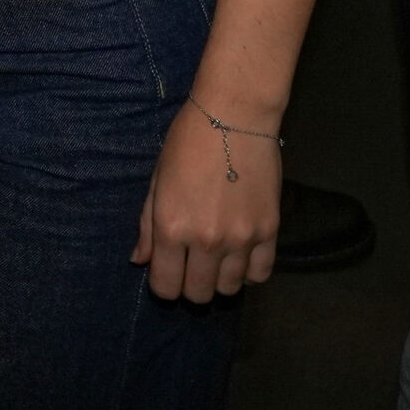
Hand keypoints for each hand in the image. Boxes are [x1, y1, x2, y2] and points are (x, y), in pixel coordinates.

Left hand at [133, 99, 281, 300]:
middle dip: (190, 285)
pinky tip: (241, 255)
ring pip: (230, 289)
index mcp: (172, 228)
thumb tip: (139, 260)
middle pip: (199, 294)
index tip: (167, 270)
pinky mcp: (269, 231)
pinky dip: (249, 272)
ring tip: (217, 258)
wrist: (234, 116)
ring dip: (220, 279)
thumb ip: (147, 225)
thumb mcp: (157, 180)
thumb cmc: (186, 142)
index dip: (164, 284)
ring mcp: (241, 239)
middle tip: (191, 264)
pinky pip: (260, 274)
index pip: (166, 287)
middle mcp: (207, 241)